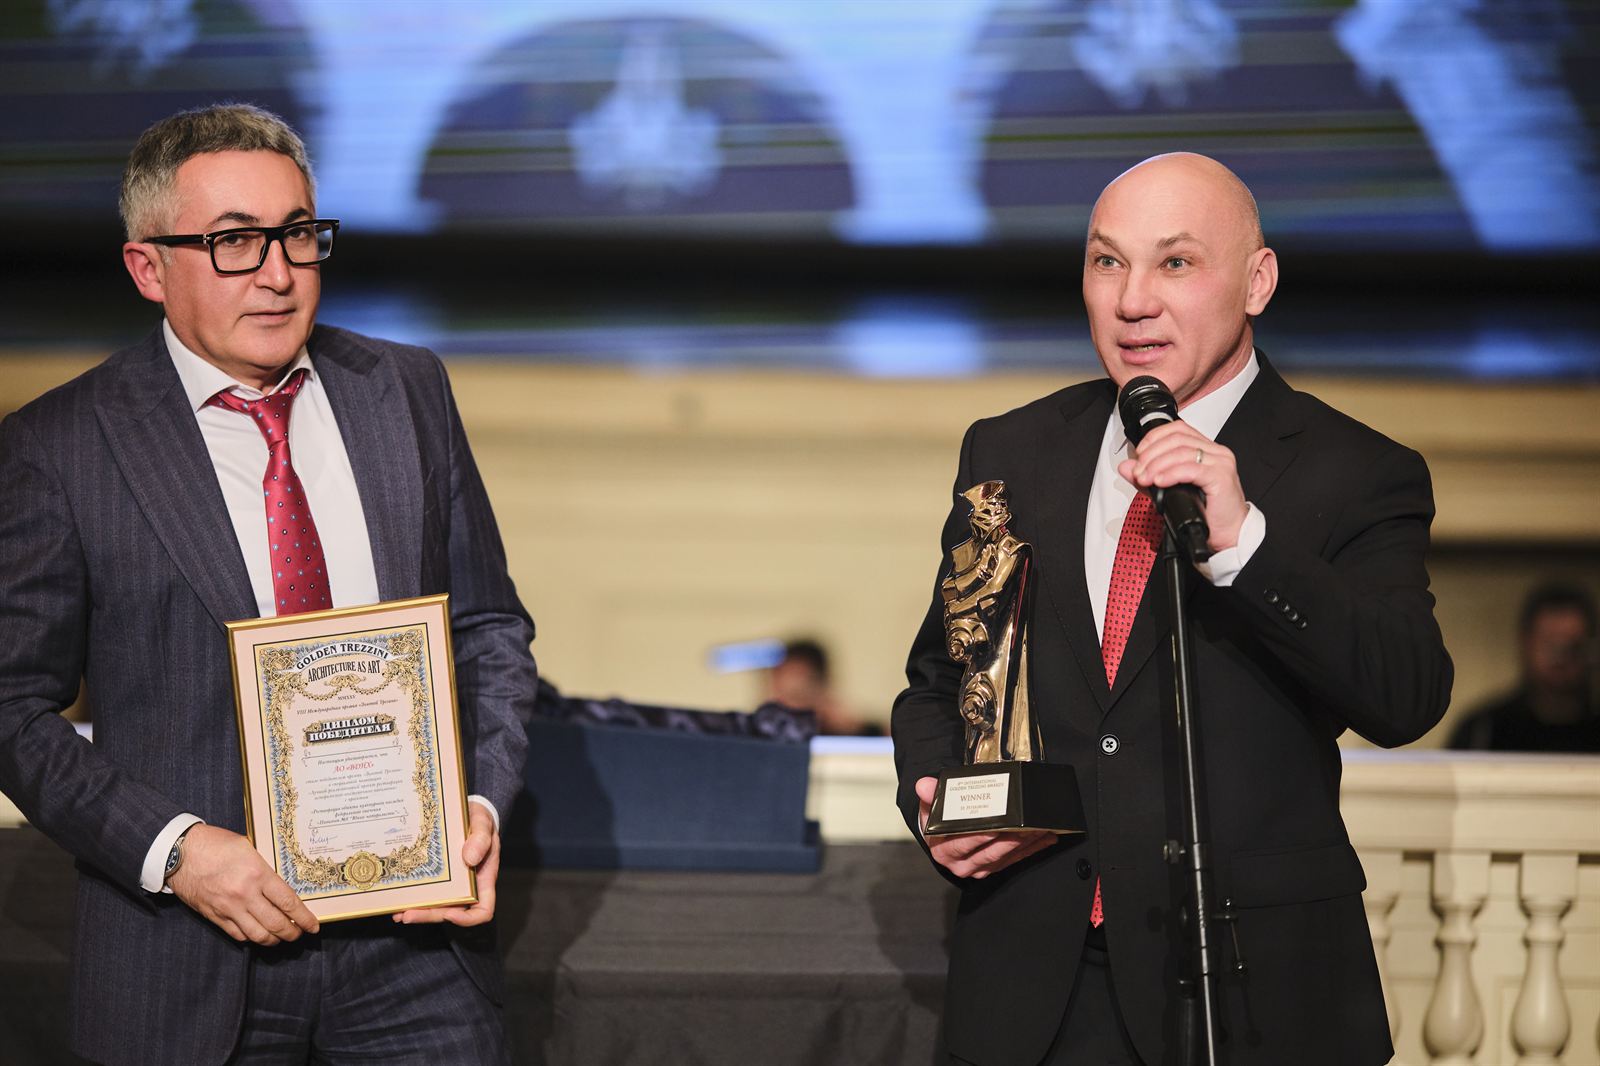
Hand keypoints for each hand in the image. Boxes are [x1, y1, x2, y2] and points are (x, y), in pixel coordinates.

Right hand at [166, 824, 319, 944]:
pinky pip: (238, 935)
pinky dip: (252, 938)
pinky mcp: (214, 916)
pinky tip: (259, 934)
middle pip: (276, 924)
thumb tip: (280, 885)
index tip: (313, 926)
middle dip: (293, 933)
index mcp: (257, 874)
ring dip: (274, 940)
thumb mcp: (248, 848)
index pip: (288, 903)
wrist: (180, 853)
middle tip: (300, 934)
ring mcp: (228, 908)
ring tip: (282, 937)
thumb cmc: (215, 844)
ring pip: (258, 935)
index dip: (304, 918)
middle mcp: (245, 895)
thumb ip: (265, 868)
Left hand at [393, 800, 498, 926]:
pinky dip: (413, 898)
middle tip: (408, 915)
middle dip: (430, 916)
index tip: (450, 913)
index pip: (482, 910)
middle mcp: (467, 886)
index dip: (467, 919)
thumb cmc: (480, 820)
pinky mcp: (436, 876)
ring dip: (418, 912)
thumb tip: (470, 858)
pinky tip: (399, 899)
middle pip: (452, 912)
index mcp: (483, 878)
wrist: (466, 811)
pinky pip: (426, 892)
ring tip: (399, 913)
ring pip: (436, 906)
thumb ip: (480, 839)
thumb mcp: (483, 823)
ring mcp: (451, 883)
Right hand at [914, 776, 1058, 878]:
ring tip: (1041, 829)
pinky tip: (1046, 838)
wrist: (941, 837)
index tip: (999, 827)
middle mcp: (961, 864)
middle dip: (1013, 840)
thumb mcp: (930, 806)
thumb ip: (929, 795)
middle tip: (1029, 826)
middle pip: (990, 853)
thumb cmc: (938, 820)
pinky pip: (1015, 860)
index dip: (982, 837)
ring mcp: (979, 868)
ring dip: (1026, 844)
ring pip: (1005, 858)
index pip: (964, 844)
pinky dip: (1032, 849)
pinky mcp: (994, 868)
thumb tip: (923, 785)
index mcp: (944, 850)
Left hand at [1118, 420, 1248, 552]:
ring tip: (1145, 479)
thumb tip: (1126, 467)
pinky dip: (1171, 474)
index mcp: (1206, 449)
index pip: (1177, 429)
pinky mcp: (1221, 477)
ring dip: (1157, 464)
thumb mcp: (1170, 491)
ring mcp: (1220, 463)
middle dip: (1151, 454)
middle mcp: (1215, 452)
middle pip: (1177, 438)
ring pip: (1182, 451)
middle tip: (1138, 471)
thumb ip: (1148, 476)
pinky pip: (1191, 469)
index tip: (1139, 454)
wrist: (1229, 534)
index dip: (1154, 438)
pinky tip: (1159, 481)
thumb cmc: (1207, 512)